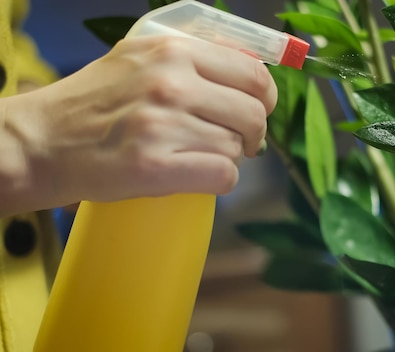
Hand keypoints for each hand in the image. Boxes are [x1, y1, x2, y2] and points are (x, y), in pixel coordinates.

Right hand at [0, 35, 276, 215]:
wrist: (41, 142)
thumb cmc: (94, 102)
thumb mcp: (140, 58)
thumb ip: (193, 56)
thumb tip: (250, 65)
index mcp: (172, 51)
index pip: (252, 73)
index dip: (264, 98)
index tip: (257, 111)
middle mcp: (170, 82)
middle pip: (252, 114)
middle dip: (254, 135)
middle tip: (240, 143)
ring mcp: (162, 124)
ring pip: (235, 149)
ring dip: (227, 158)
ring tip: (198, 156)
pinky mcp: (153, 166)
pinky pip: (222, 176)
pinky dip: (219, 181)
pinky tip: (198, 176)